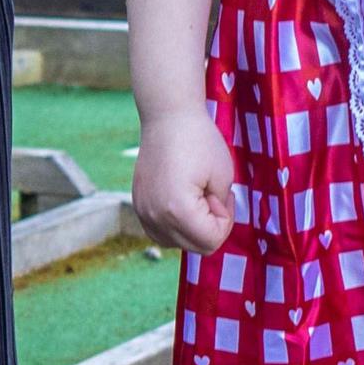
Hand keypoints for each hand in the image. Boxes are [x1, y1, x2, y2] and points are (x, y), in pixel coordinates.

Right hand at [131, 109, 239, 253]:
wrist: (167, 117)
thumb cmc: (200, 141)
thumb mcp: (223, 178)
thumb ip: (220, 211)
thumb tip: (209, 226)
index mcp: (178, 211)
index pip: (211, 241)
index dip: (225, 221)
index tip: (223, 195)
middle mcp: (155, 217)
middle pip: (194, 247)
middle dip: (210, 226)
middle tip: (212, 195)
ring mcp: (143, 212)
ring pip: (176, 243)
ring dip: (193, 228)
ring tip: (197, 197)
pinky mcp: (138, 205)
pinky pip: (160, 232)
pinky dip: (175, 227)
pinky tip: (183, 203)